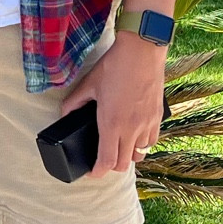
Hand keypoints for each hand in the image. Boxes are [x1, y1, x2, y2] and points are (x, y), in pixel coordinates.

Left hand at [63, 32, 165, 175]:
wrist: (142, 51)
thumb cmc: (115, 66)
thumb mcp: (89, 84)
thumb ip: (74, 103)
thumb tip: (64, 114)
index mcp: (111, 124)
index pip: (107, 161)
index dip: (98, 172)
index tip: (93, 172)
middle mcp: (131, 129)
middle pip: (123, 163)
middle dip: (111, 165)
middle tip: (103, 158)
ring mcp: (146, 124)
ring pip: (139, 154)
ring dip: (128, 155)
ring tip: (120, 146)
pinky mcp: (157, 117)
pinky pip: (151, 141)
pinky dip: (142, 144)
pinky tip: (135, 135)